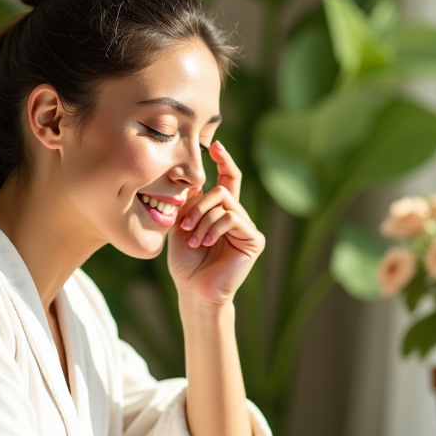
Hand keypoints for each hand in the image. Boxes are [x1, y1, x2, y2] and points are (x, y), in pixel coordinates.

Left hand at [168, 141, 263, 305]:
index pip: (228, 178)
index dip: (223, 160)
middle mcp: (237, 216)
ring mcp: (247, 228)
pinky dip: (215, 228)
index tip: (214, 145)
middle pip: (222, 189)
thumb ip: (190, 201)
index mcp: (221, 210)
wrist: (194, 290)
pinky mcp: (254, 240)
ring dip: (203, 219)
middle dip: (198, 204)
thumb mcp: (182, 224)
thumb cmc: (186, 262)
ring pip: (225, 203)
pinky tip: (206, 242)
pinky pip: (233, 218)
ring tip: (193, 239)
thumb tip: (195, 177)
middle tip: (184, 225)